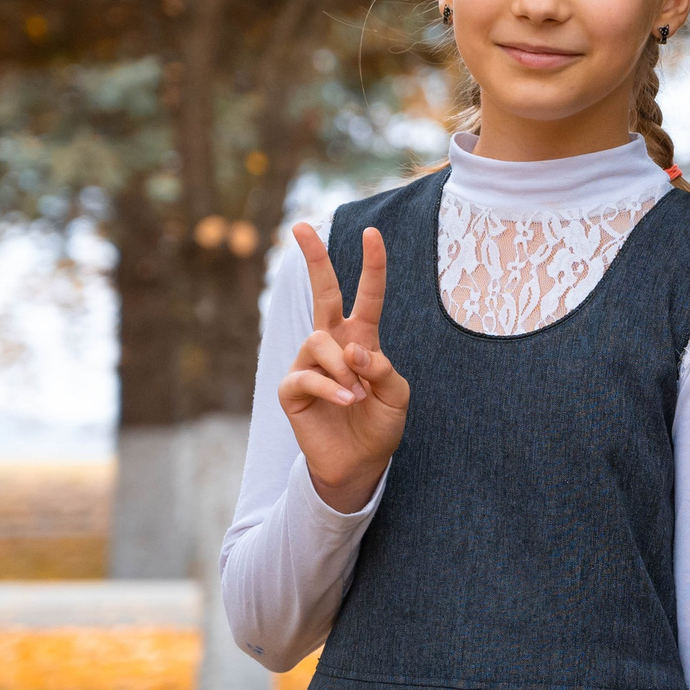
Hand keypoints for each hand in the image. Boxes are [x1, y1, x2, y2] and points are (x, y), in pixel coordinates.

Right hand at [277, 221, 410, 511]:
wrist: (359, 463)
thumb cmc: (379, 424)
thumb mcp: (397, 395)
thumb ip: (383, 368)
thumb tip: (353, 350)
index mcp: (362, 338)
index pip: (368, 295)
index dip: (372, 265)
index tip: (372, 233)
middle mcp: (333, 344)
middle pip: (323, 293)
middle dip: (314, 259)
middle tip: (301, 226)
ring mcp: (309, 363)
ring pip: (321, 342)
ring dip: (343, 368)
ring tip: (356, 395)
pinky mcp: (292, 388)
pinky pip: (308, 375)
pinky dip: (330, 387)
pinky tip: (345, 400)